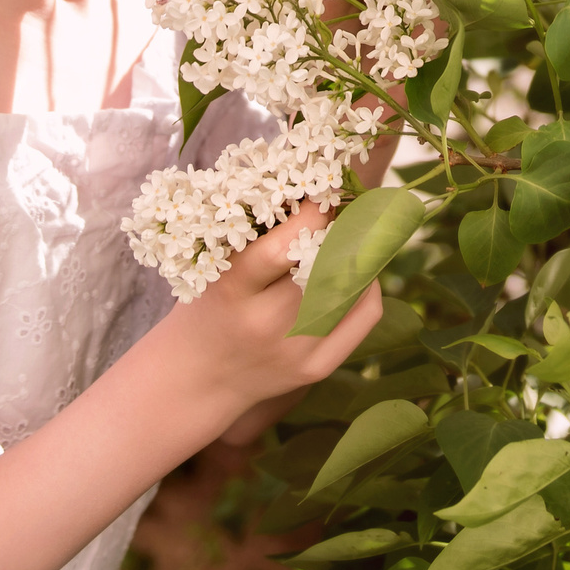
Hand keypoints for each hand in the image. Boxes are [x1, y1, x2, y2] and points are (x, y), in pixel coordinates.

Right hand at [146, 200, 381, 428]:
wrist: (199, 379)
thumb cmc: (208, 308)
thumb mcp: (216, 268)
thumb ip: (256, 236)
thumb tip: (311, 191)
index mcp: (231, 290)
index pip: (283, 247)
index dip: (313, 214)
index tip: (322, 193)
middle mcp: (264, 324)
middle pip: (325, 267)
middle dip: (343, 230)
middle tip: (345, 209)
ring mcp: (295, 349)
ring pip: (353, 288)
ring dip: (360, 254)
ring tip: (353, 237)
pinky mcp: (317, 367)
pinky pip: (364, 315)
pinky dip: (369, 286)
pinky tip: (359, 274)